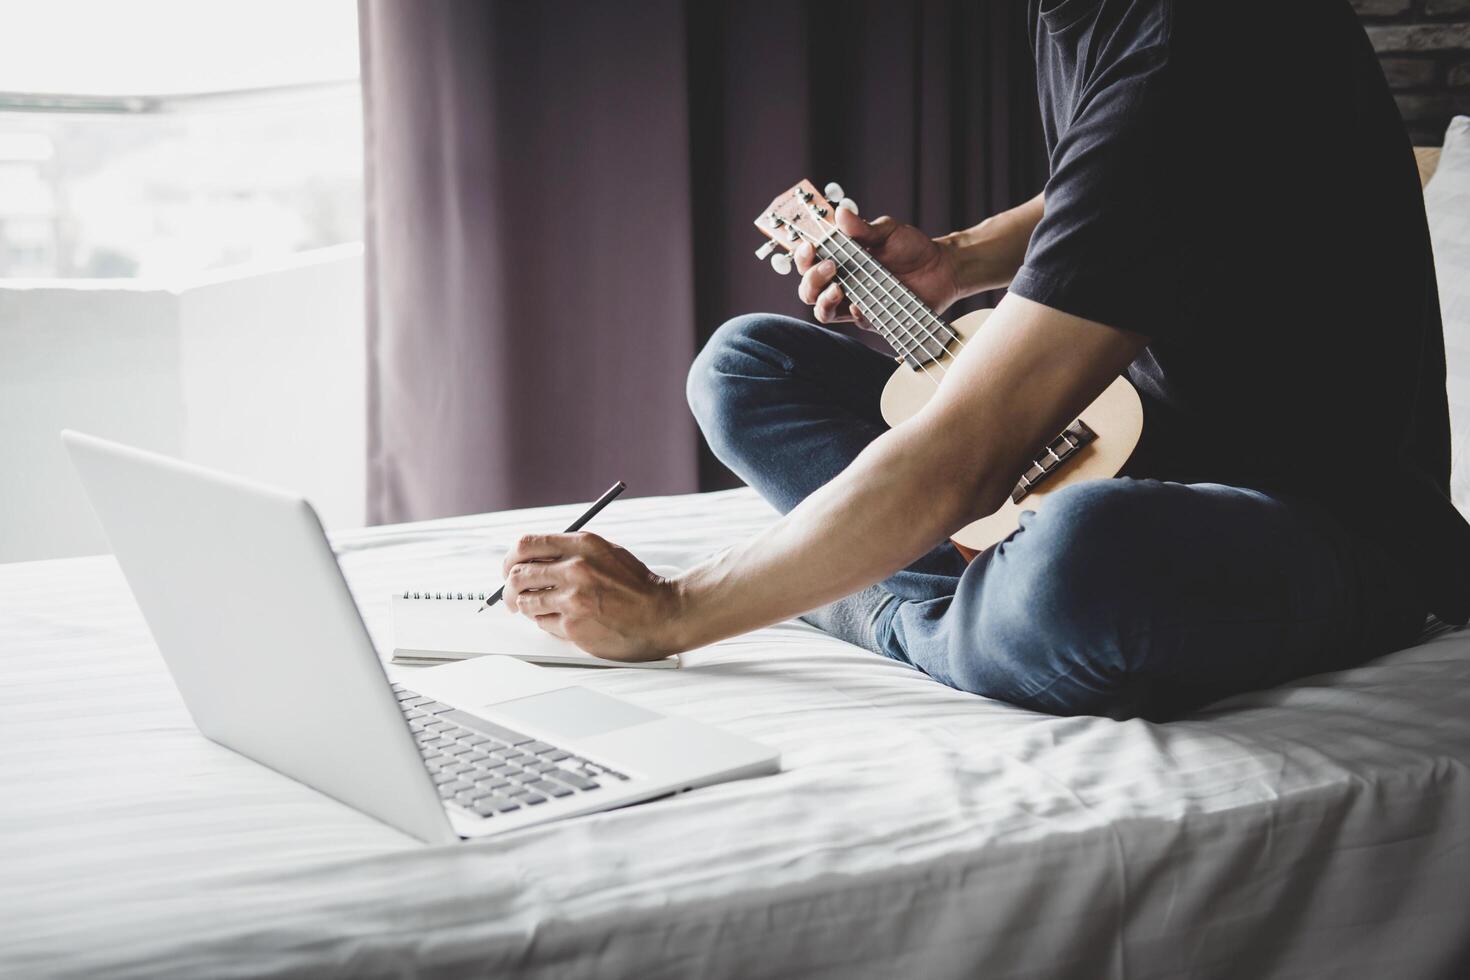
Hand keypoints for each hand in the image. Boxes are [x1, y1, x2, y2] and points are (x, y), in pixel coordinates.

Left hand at [501, 532, 683, 661]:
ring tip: (539, 607)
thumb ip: (571, 551)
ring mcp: (573, 599)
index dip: (510, 558)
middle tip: (512, 594)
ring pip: (526, 602)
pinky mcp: (574, 626)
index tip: (509, 568)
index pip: (526, 545)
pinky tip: (563, 618)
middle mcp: (575, 569)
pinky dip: (546, 621)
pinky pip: (543, 623)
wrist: (662, 614)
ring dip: (526, 606)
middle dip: (509, 587)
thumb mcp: (607, 552)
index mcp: (582, 545)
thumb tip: (533, 559)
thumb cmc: (636, 585)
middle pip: (518, 575)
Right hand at [794, 205, 961, 326]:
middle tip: (829, 265)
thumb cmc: (911, 247)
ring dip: (824, 301)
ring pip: (823, 312)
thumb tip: (840, 213)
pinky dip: (855, 313)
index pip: (807, 263)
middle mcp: (842, 283)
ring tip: (838, 288)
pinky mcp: (874, 319)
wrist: (943, 268)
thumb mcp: (888, 231)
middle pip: (808, 290)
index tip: (809, 246)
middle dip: (811, 279)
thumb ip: (864, 228)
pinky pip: (856, 322)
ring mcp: (856, 303)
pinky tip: (862, 304)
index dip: (801, 257)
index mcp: (839, 260)